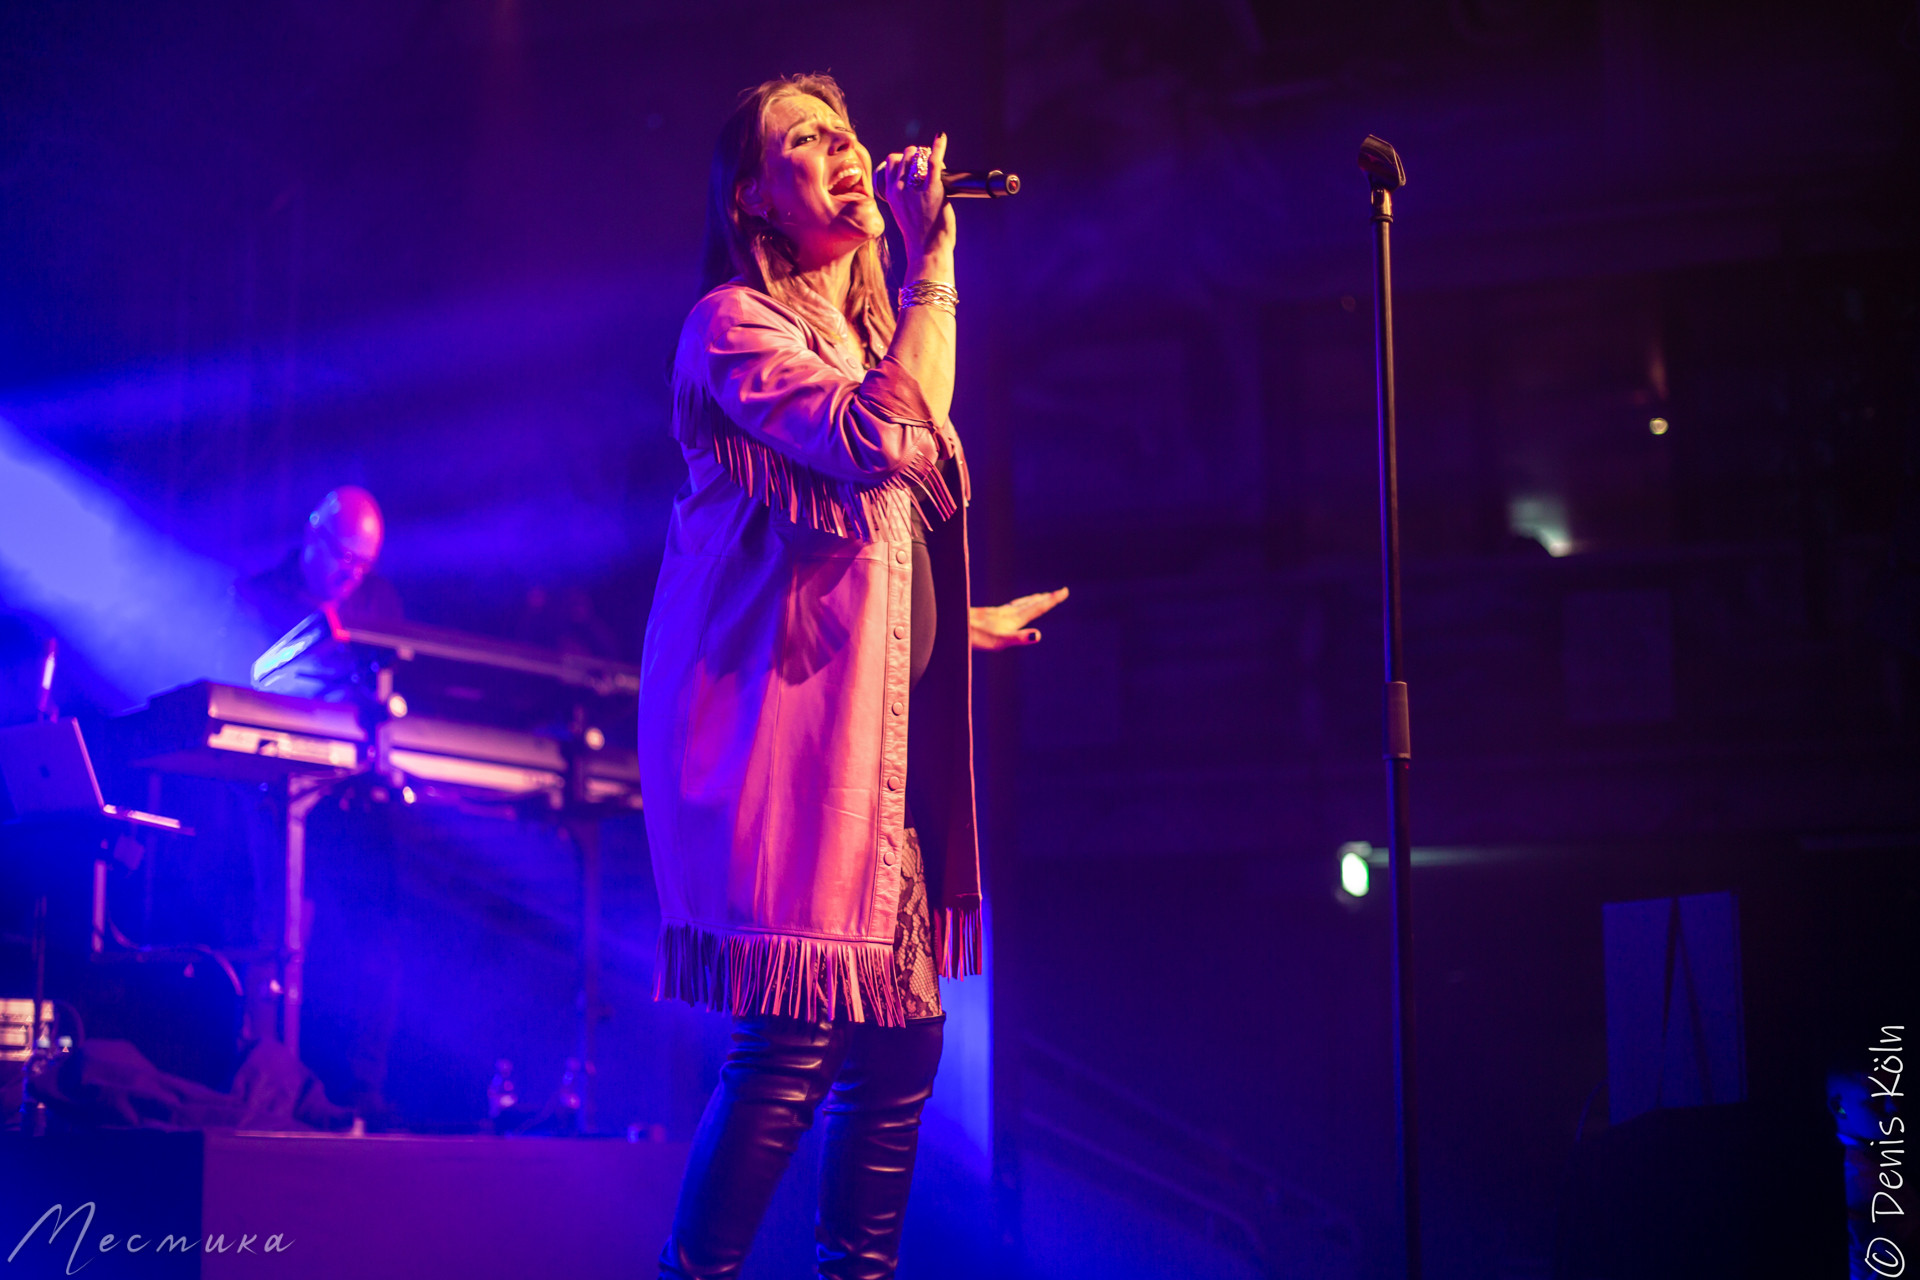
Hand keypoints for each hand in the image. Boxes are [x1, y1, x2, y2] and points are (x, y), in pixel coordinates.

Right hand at [878, 132, 955, 272]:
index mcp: (890, 192)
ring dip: (926, 153)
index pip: (892, 162)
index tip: (914, 165)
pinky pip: (934, 163)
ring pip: (917, 156)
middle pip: (904, 155)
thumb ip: (903, 198)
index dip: (903, 158)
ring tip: (935, 160)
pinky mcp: (933, 189)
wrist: (926, 251)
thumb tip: (912, 187)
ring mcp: (915, 188)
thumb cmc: (918, 236)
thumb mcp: (903, 214)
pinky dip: (938, 147)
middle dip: (916, 154)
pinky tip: (941, 138)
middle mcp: (899, 187)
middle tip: (927, 163)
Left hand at [969, 587, 1068, 650]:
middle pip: (1029, 604)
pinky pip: (1008, 608)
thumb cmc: (975, 638)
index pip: (1036, 608)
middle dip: (1045, 599)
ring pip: (1019, 605)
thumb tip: (1038, 635)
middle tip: (1058, 593)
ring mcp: (996, 614)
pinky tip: (1010, 609)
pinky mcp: (987, 616)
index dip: (1051, 601)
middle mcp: (1006, 614)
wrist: (952, 626)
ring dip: (1031, 601)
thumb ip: (1019, 638)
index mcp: (1012, 620)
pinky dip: (1017, 605)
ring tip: (1039, 597)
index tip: (1064, 591)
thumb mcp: (1000, 642)